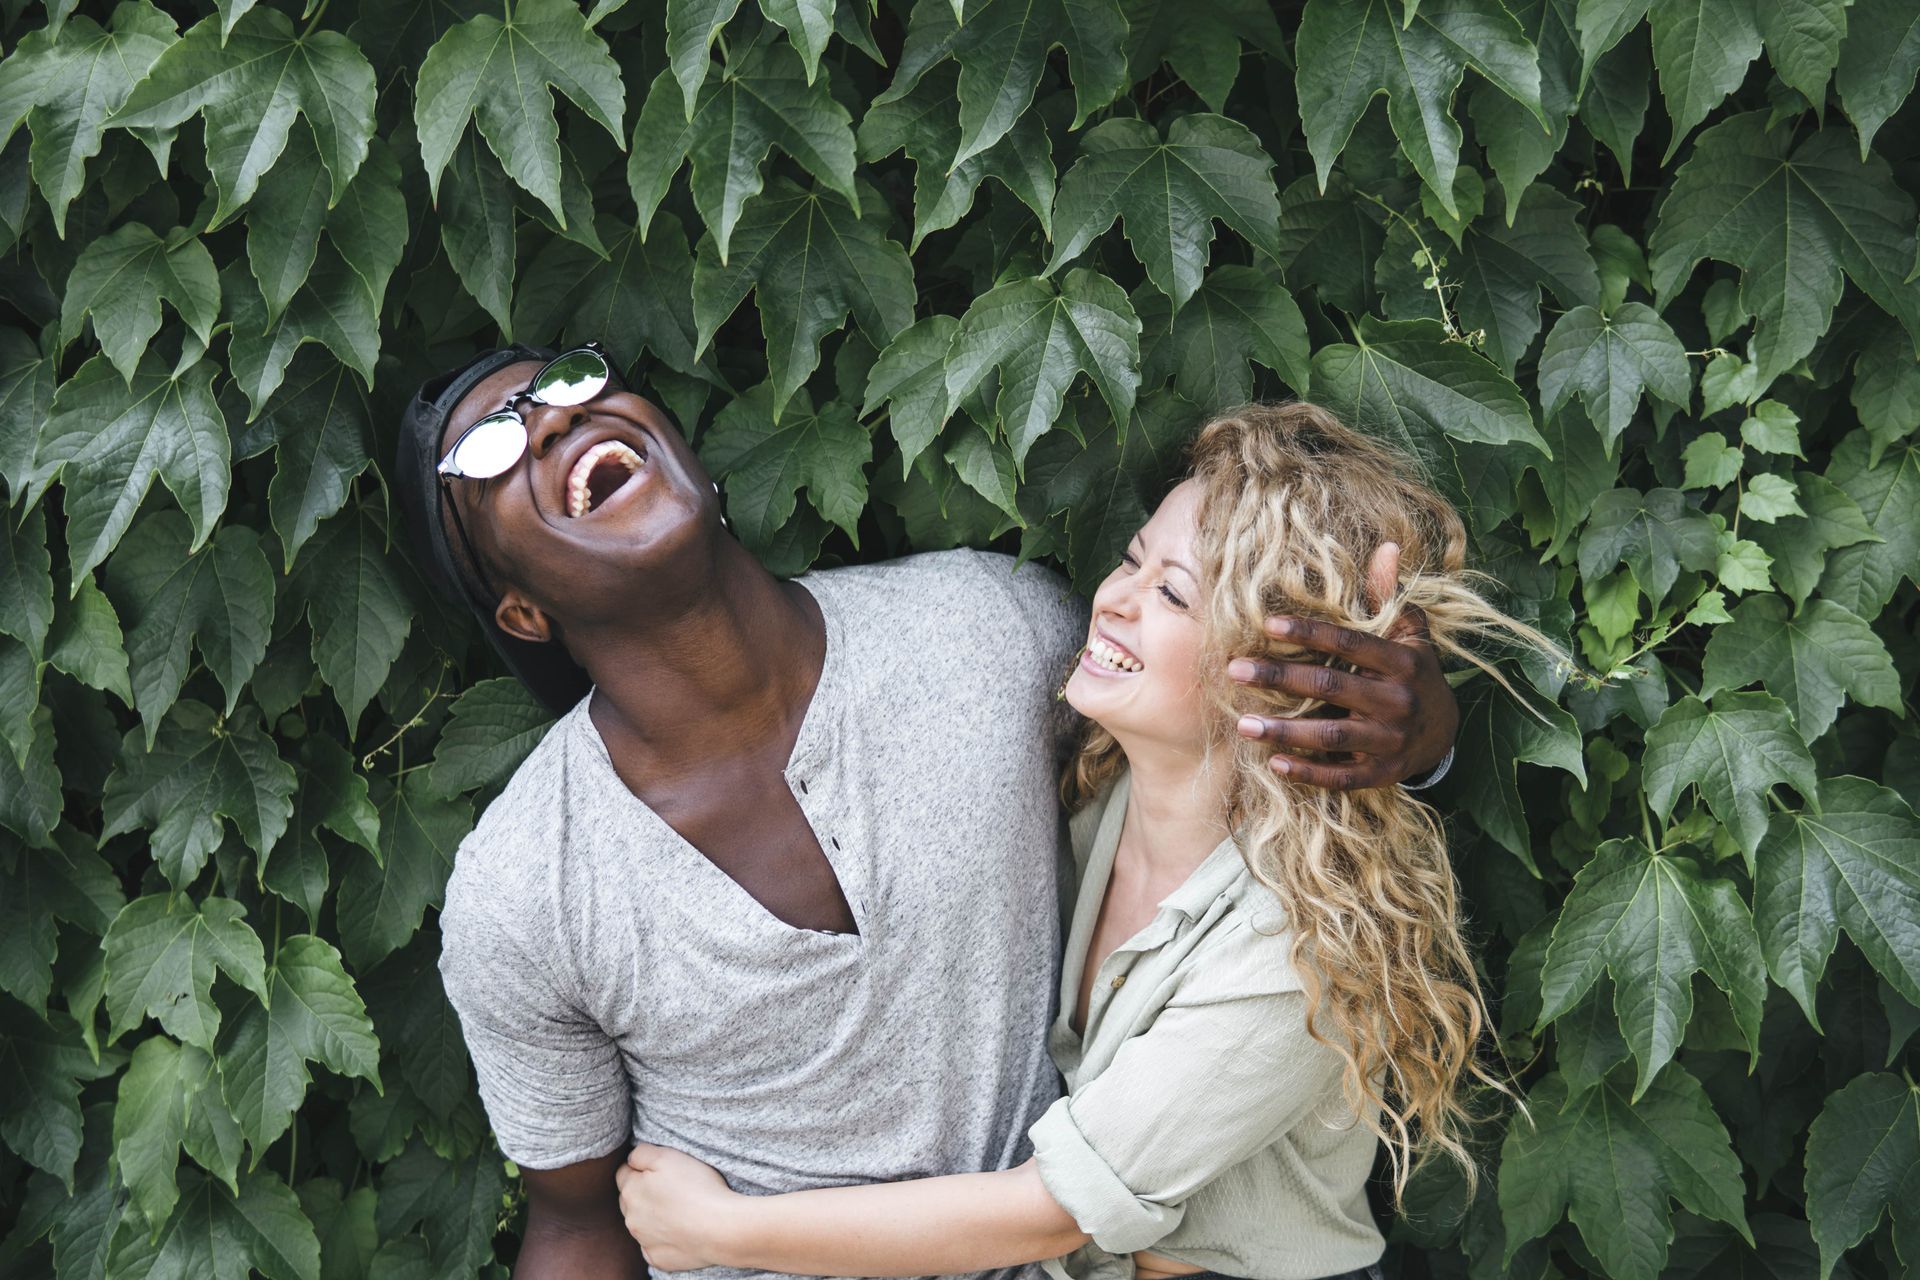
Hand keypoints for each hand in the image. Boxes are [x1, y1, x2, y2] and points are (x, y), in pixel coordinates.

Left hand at [615, 1144, 738, 1271]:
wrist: (720, 1228)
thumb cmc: (697, 1188)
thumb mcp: (667, 1156)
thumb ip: (642, 1153)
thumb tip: (631, 1159)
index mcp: (631, 1190)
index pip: (623, 1174)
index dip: (640, 1168)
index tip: (659, 1169)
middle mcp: (631, 1218)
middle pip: (629, 1200)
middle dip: (643, 1193)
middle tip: (671, 1189)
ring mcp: (643, 1241)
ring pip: (640, 1224)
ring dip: (652, 1217)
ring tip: (680, 1210)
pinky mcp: (657, 1258)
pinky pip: (652, 1247)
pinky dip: (662, 1239)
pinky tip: (680, 1231)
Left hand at [1227, 542, 1458, 788]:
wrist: (1446, 732)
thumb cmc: (1414, 672)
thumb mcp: (1410, 633)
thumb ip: (1390, 595)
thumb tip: (1386, 547)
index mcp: (1403, 662)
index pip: (1350, 643)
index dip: (1309, 633)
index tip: (1267, 625)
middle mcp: (1398, 701)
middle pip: (1331, 687)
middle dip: (1280, 678)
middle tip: (1235, 670)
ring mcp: (1391, 741)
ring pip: (1332, 737)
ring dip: (1285, 731)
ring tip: (1243, 724)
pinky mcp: (1384, 774)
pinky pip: (1343, 777)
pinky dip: (1309, 773)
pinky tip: (1275, 763)